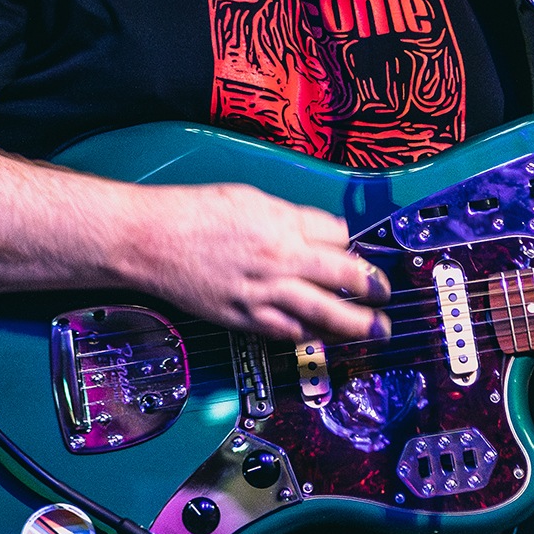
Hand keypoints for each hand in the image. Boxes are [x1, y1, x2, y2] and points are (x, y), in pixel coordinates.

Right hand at [126, 182, 390, 342]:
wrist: (149, 240)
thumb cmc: (192, 213)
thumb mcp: (248, 197)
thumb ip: (289, 215)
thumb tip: (321, 228)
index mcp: (283, 222)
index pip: (339, 235)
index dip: (351, 243)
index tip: (355, 251)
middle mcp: (280, 258)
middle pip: (345, 274)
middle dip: (372, 286)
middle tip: (384, 293)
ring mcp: (263, 291)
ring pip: (325, 311)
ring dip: (356, 323)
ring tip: (375, 329)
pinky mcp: (244, 316)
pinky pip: (288, 332)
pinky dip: (310, 335)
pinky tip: (321, 336)